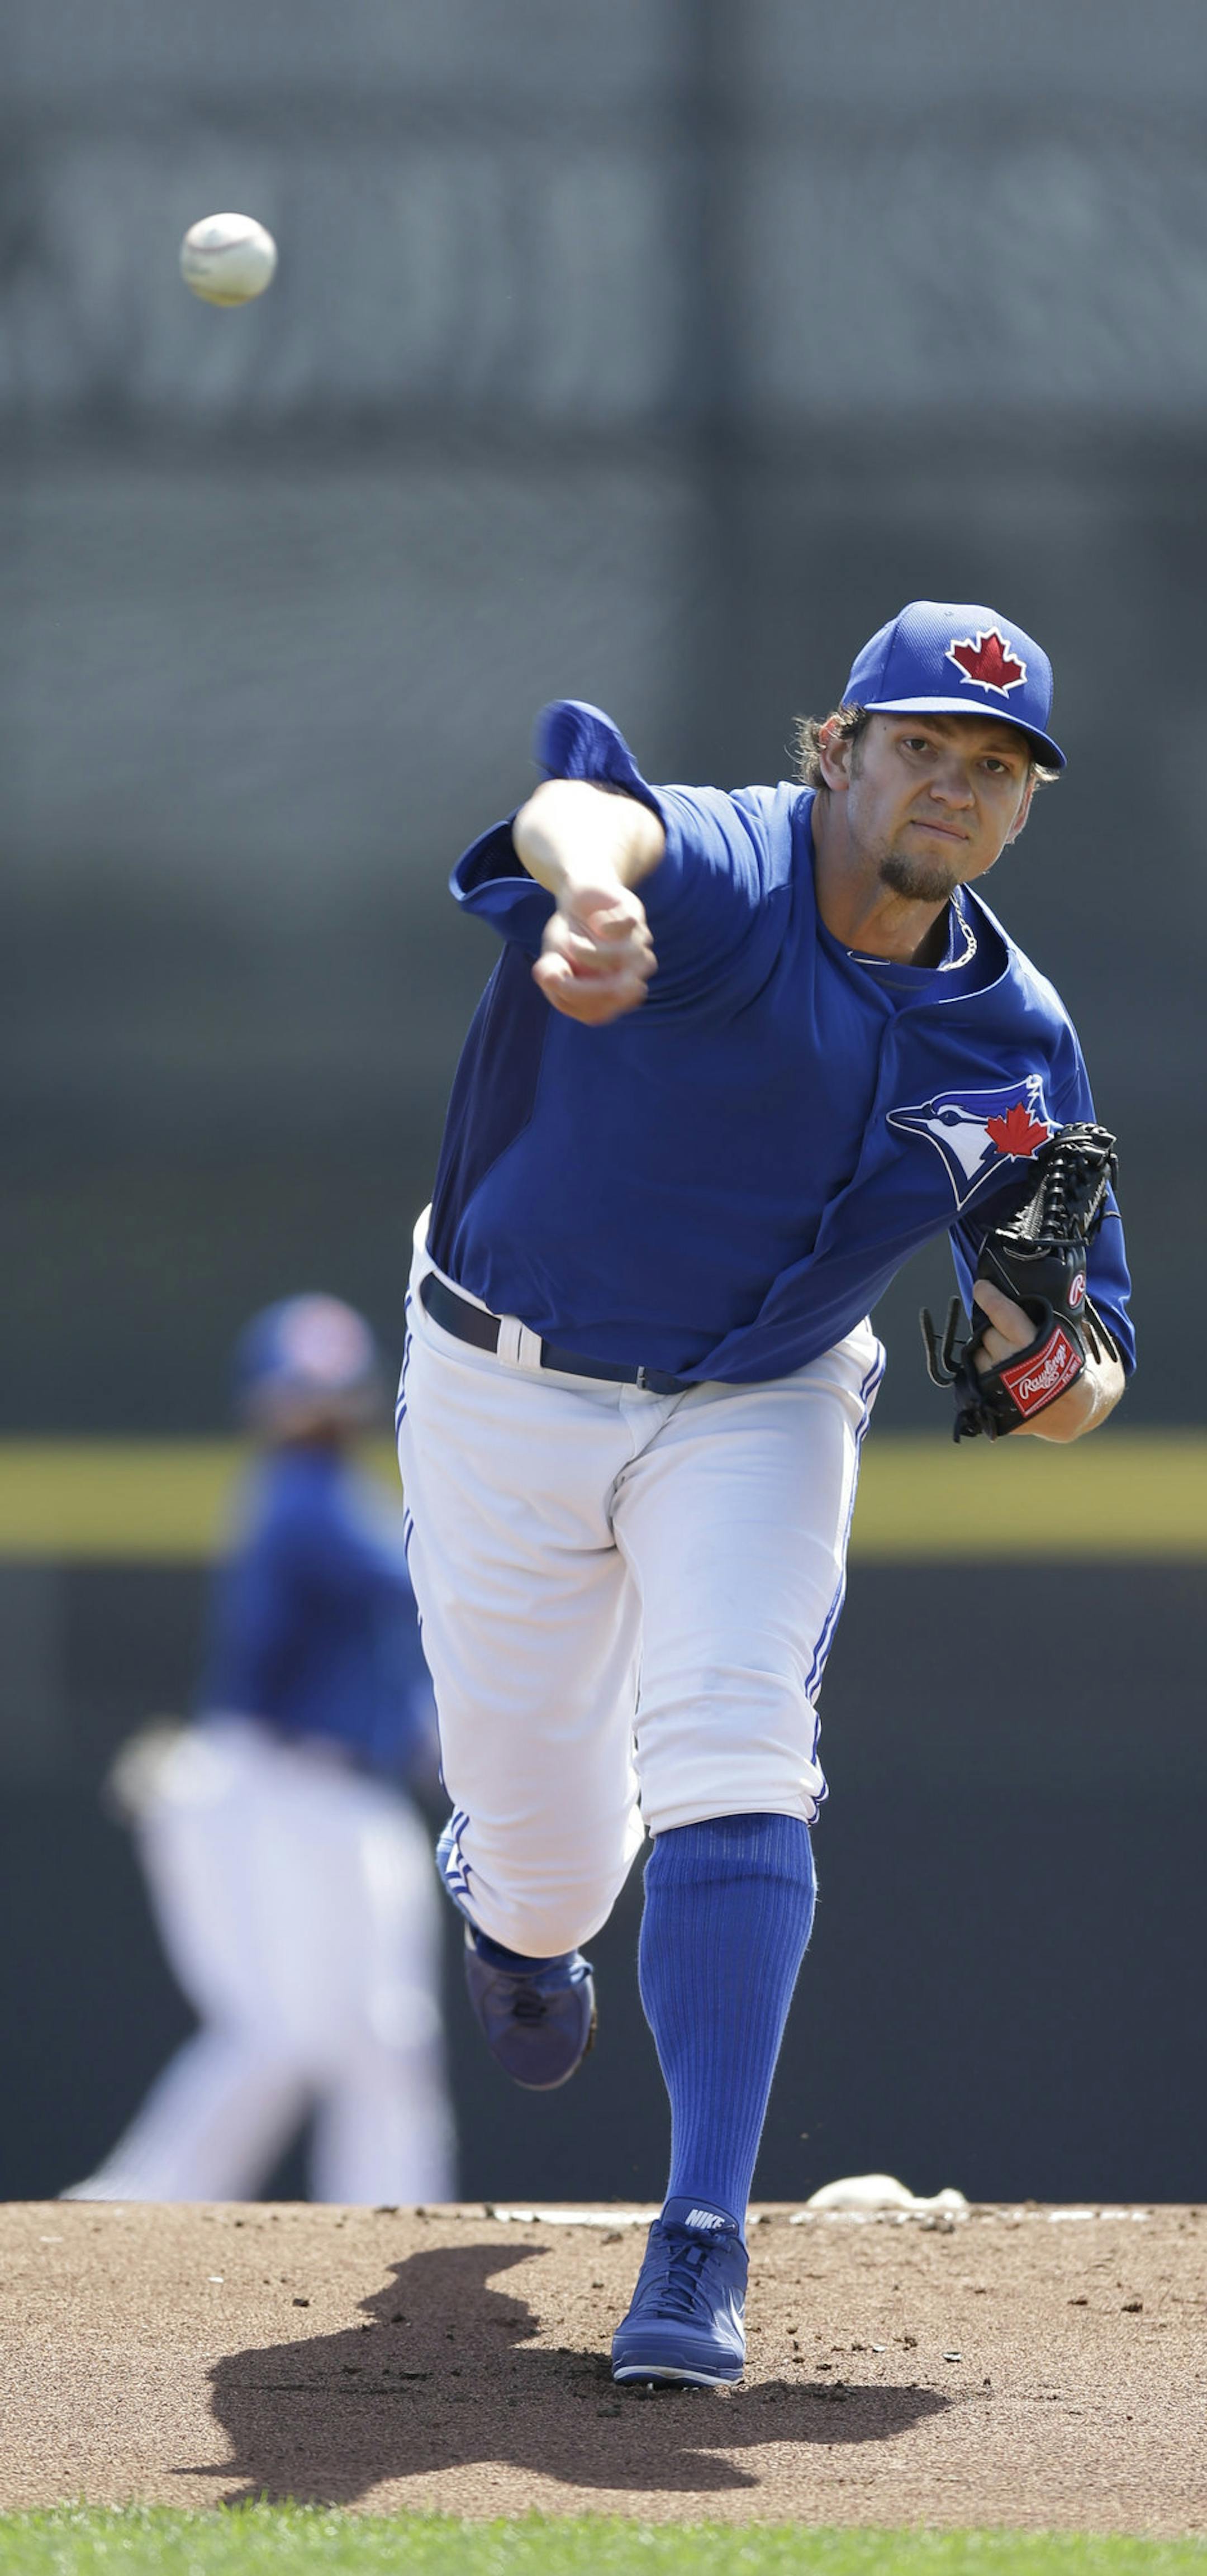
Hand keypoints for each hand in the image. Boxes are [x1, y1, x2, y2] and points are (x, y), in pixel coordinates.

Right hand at [532, 881, 656, 1024]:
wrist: (577, 899)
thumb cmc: (567, 936)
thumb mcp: (551, 959)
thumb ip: (550, 975)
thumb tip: (552, 979)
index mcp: (607, 996)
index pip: (598, 1013)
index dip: (575, 998)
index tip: (551, 978)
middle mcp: (627, 976)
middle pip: (620, 992)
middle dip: (587, 982)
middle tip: (563, 971)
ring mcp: (636, 947)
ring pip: (628, 960)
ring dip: (594, 954)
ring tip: (573, 944)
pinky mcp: (634, 919)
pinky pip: (627, 927)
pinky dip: (605, 924)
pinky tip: (596, 920)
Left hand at [971, 1277, 1123, 1441]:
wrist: (1075, 1412)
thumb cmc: (1074, 1370)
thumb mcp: (1074, 1340)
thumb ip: (1061, 1319)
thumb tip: (1055, 1291)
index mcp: (1035, 1348)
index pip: (1004, 1315)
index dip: (991, 1298)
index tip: (982, 1287)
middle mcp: (1013, 1367)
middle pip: (988, 1333)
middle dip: (994, 1326)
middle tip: (1007, 1328)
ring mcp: (999, 1387)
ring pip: (977, 1354)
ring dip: (987, 1348)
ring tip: (1007, 1350)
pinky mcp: (992, 1402)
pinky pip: (974, 1376)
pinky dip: (984, 1367)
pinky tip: (999, 1367)